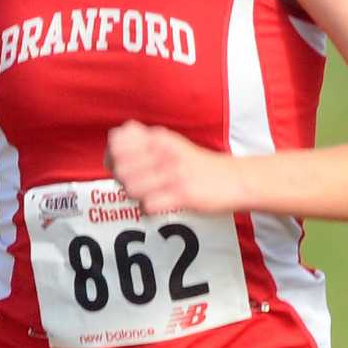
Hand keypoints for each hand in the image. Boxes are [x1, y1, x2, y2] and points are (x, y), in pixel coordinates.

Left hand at [104, 123, 242, 215]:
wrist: (235, 180)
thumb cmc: (198, 166)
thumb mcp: (171, 144)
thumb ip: (143, 142)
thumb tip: (113, 143)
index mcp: (158, 137)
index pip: (116, 142)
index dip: (113, 158)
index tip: (123, 167)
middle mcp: (163, 151)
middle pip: (119, 168)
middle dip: (123, 181)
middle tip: (140, 185)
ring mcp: (173, 172)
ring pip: (130, 188)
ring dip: (137, 196)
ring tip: (151, 195)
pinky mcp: (182, 194)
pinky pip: (148, 205)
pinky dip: (149, 210)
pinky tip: (160, 206)